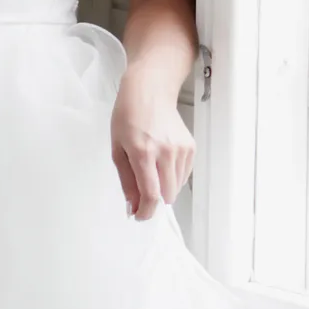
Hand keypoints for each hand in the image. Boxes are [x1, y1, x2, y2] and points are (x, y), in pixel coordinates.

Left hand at [110, 71, 194, 220]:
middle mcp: (165, 152)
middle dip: (154, 201)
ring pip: (177, 186)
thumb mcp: (118, 150)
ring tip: (151, 168)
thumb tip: (133, 207)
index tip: (140, 216)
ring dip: (164, 187)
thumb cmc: (127, 117)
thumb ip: (127, 181)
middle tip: (142, 193)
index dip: (146, 212)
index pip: (150, 194)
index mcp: (143, 152)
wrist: (149, 91)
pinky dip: (173, 176)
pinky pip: (184, 174)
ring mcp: (181, 149)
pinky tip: (162, 162)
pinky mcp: (190, 147)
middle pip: (167, 195)